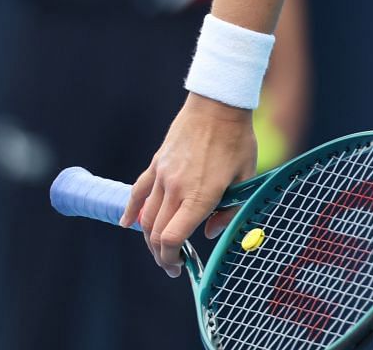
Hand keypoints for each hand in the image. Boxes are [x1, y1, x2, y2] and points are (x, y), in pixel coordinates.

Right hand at [124, 93, 256, 275]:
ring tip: (159, 249)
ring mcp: (162, 176)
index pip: (173, 239)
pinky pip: (138, 192)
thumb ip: (229, 210)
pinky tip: (127, 224)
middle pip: (156, 234)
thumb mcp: (245, 178)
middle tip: (172, 264)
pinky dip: (131, 211)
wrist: (218, 105)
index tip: (179, 268)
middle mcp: (176, 189)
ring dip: (150, 238)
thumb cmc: (237, 141)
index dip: (172, 259)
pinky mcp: (157, 163)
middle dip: (162, 255)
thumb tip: (209, 232)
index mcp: (199, 197)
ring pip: (146, 217)